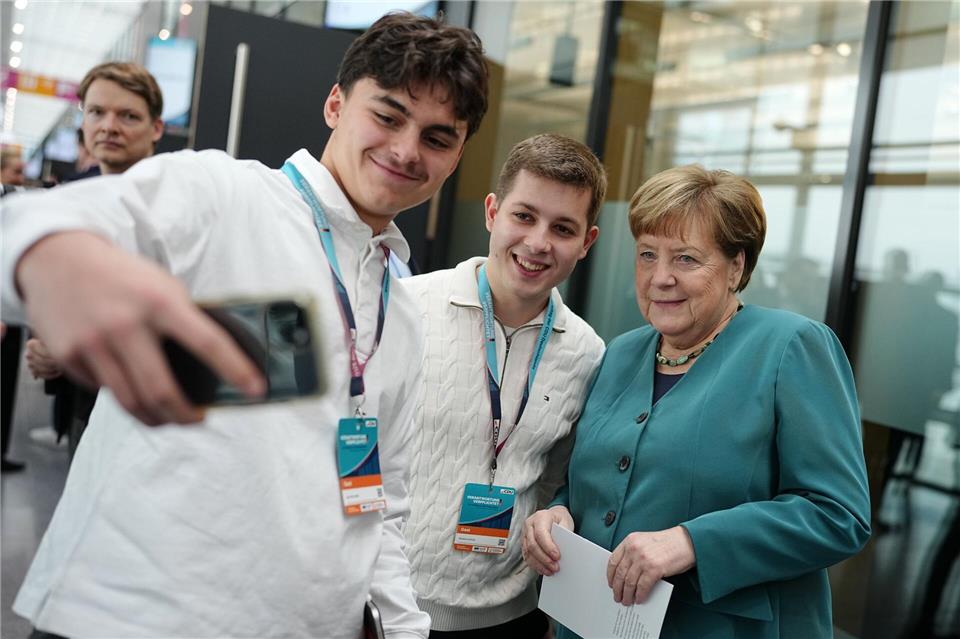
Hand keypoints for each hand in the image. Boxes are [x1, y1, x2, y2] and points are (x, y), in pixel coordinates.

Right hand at [16, 231, 264, 424]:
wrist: (57, 257)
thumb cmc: (121, 275)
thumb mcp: (161, 286)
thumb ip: (184, 319)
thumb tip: (216, 364)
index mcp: (160, 302)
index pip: (208, 343)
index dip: (236, 370)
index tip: (256, 390)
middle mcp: (126, 324)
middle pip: (162, 391)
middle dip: (186, 417)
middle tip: (198, 419)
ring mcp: (94, 342)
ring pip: (131, 402)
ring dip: (155, 418)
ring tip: (167, 417)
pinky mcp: (69, 355)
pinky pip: (102, 390)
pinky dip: (119, 393)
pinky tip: (125, 381)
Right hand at [522, 505, 573, 575]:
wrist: (553, 516)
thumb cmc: (560, 519)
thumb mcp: (566, 521)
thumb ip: (565, 534)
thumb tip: (564, 549)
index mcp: (540, 517)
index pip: (540, 534)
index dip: (548, 547)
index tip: (557, 557)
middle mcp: (529, 525)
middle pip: (532, 545)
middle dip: (544, 559)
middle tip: (555, 568)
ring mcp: (525, 534)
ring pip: (528, 553)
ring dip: (539, 564)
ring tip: (551, 571)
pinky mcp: (524, 543)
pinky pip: (527, 556)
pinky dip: (535, 565)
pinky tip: (544, 570)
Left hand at [607, 526, 695, 605]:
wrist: (686, 541)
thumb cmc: (668, 543)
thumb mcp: (645, 542)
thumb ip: (633, 553)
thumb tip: (625, 575)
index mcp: (630, 540)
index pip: (613, 560)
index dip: (610, 575)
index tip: (611, 584)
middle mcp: (634, 548)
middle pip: (620, 573)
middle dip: (617, 588)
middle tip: (618, 597)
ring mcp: (643, 558)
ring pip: (629, 582)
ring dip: (627, 594)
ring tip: (627, 601)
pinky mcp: (654, 569)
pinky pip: (642, 586)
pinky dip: (640, 595)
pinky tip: (640, 599)